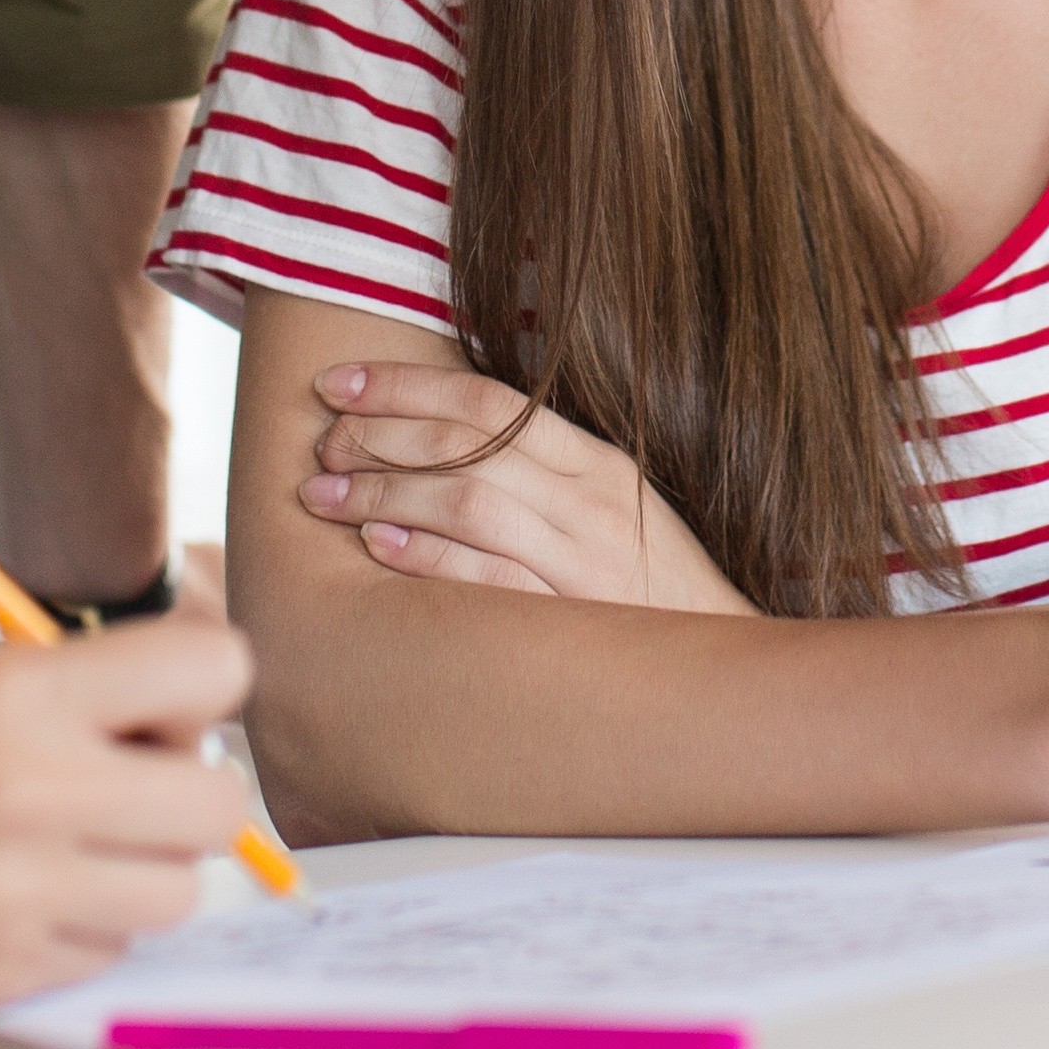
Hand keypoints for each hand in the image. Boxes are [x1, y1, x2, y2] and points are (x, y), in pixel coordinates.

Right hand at [0, 615, 258, 1022]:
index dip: (199, 695)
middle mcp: (35, 789)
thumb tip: (167, 717)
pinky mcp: (0, 978)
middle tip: (109, 795)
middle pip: (218, 802)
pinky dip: (75, 938)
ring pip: (177, 892)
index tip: (157, 713)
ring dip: (133, 878)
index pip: (216, 671)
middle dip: (178, 799)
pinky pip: (106, 954)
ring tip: (46, 859)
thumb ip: (53, 698)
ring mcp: (22, 895)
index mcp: (13, 692)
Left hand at [297, 362, 755, 613]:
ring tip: (322, 495)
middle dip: (379, 436)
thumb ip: (541, 474)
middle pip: (466, 444)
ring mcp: (584, 559)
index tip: (337, 384)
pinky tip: (377, 546)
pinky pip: (488, 578)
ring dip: (383, 493)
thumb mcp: (610, 511)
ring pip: (468, 501)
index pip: (486, 399)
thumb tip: (437, 442)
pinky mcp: (576, 619)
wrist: (727, 664)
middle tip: (320, 444)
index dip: (403, 385)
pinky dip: (427, 557)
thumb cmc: (651, 588)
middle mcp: (590, 500)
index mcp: (596, 460)